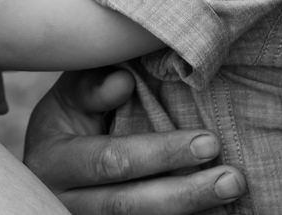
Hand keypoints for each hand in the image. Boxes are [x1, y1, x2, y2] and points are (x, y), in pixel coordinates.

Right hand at [24, 68, 246, 213]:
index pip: (111, 161)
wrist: (48, 165)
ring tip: (232, 191)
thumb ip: (90, 88)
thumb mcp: (66, 99)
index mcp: (53, 162)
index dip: (161, 154)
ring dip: (191, 210)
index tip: (209, 142)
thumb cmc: (64, 121)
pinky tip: (217, 212)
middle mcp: (66, 201)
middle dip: (185, 193)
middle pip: (129, 205)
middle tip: (233, 178)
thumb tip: (124, 81)